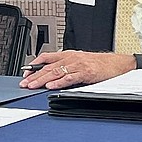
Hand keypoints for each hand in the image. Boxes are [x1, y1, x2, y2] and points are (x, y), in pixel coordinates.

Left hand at [18, 50, 135, 89]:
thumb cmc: (99, 64)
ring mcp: (78, 65)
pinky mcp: (86, 72)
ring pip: (56, 71)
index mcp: (68, 54)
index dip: (34, 64)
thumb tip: (52, 75)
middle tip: (24, 83)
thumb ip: (67, 66)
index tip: (25, 73)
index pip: (46, 57)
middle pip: (49, 66)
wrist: (117, 64)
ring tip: (33, 85)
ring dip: (42, 79)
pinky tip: (51, 86)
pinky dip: (59, 82)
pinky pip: (70, 77)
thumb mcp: (80, 61)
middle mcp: (71, 58)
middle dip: (34, 75)